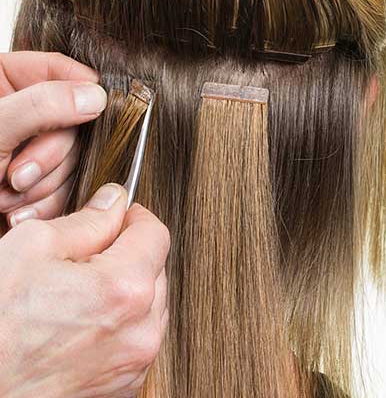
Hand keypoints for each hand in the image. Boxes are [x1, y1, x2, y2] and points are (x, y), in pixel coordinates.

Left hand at [0, 52, 106, 225]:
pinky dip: (43, 205)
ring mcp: (27, 148)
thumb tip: (94, 95)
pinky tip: (14, 212)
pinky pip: (64, 188)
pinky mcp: (34, 182)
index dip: (81, 93)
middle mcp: (20, 111)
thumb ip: (41, 107)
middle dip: (49, 157)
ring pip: (72, 160)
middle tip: (17, 174)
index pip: (63, 71)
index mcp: (2, 81)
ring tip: (5, 196)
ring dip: (43, 186)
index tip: (91, 110)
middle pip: (75, 122)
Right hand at [0, 184, 169, 397]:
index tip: (117, 215)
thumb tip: (113, 204)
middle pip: (155, 270)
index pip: (155, 234)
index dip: (133, 218)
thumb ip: (86, 222)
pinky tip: (80, 325)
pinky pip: (136, 339)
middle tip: (82, 261)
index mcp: (125, 289)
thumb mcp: (31, 249)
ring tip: (76, 297)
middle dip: (127, 257)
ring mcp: (134, 362)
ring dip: (125, 293)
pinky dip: (119, 327)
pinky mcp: (123, 387)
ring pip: (150, 306)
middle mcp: (140, 329)